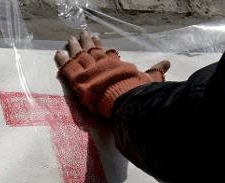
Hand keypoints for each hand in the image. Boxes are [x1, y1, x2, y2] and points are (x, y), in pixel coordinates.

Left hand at [55, 31, 169, 117]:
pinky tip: (58, 53)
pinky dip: (62, 60)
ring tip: (69, 40)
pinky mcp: (77, 81)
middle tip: (80, 34)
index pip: (105, 53)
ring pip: (78, 56)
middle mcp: (101, 65)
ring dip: (73, 47)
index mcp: (115, 65)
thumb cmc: (138, 96)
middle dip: (85, 42)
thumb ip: (154, 72)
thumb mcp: (148, 82)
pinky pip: (67, 68)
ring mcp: (88, 72)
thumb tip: (167, 63)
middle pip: (90, 51)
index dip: (99, 44)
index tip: (96, 36)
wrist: (126, 107)